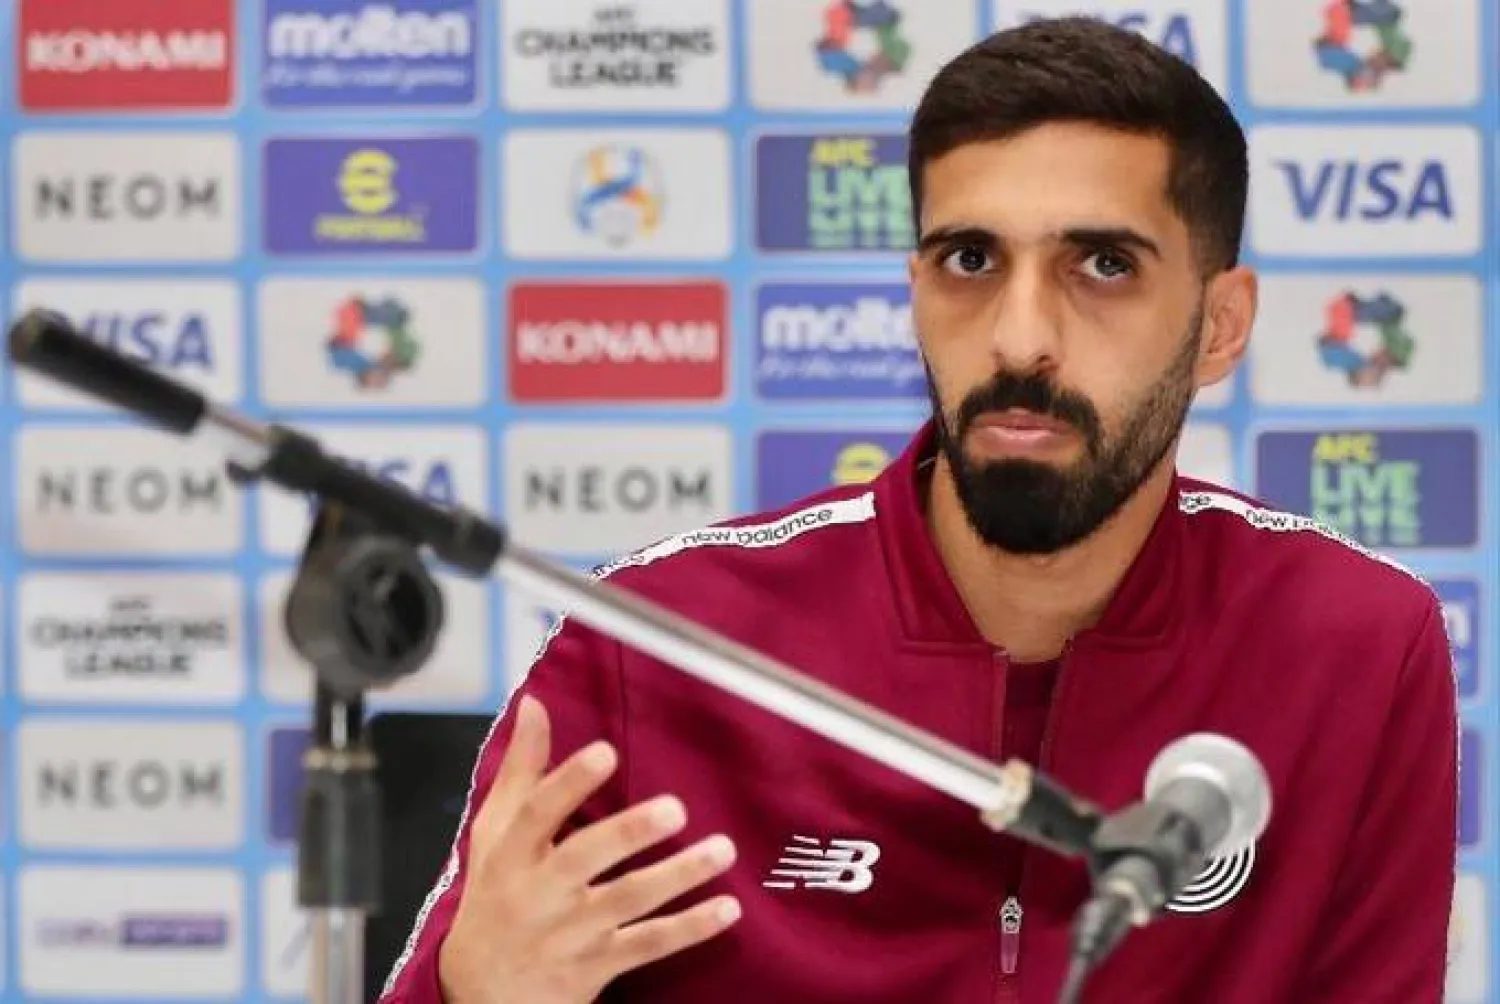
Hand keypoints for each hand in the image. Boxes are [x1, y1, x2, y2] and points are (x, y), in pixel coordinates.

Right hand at [438, 695, 740, 1002]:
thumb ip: (521, 769)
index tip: (606, 751)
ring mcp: (569, 934)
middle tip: (676, 808)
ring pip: (628, 901)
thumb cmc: (495, 895)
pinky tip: (727, 908)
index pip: (536, 813)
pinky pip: (647, 945)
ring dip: (679, 876)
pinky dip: (689, 929)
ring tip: (723, 849)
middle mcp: (538, 894)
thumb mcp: (495, 833)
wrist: (478, 990)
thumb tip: (534, 704)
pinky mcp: (596, 967)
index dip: (569, 782)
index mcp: (511, 854)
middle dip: (629, 833)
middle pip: (583, 859)